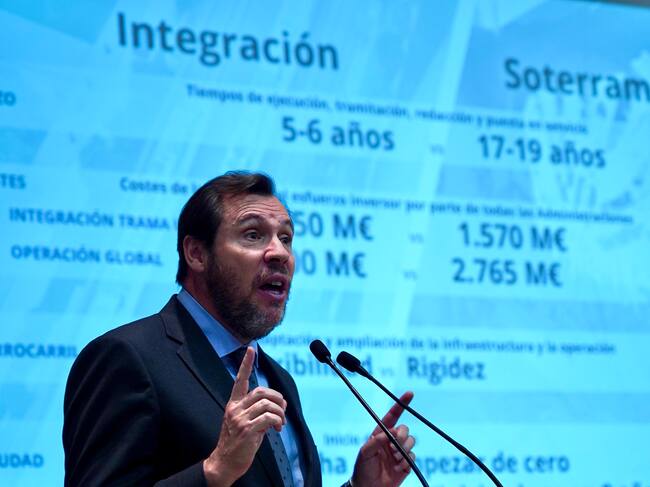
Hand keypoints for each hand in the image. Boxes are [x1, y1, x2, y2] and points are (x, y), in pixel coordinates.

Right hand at [203, 347, 286, 485]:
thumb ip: (256, 411)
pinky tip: (277, 429)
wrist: (224, 463)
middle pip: (261, 391)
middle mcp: (235, 409)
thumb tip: (278, 406)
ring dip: (280, 412)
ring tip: (281, 422)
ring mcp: (240, 419)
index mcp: (233, 404)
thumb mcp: (244, 423)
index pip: (240, 380)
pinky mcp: (247, 430)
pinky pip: (269, 418)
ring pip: (267, 404)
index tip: (251, 350)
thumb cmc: (236, 443)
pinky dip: (278, 421)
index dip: (246, 364)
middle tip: (283, 409)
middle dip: (277, 398)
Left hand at [351, 391, 415, 486]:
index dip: (400, 404)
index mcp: (380, 434)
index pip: (392, 416)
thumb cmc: (362, 469)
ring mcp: (399, 452)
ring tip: (395, 457)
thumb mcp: (364, 454)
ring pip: (411, 441)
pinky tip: (398, 468)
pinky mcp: (406, 464)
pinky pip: (413, 456)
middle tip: (395, 444)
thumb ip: (375, 441)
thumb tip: (388, 434)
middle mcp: (391, 441)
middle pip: (404, 429)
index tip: (410, 394)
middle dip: (402, 434)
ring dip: (404, 448)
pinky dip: (407, 461)